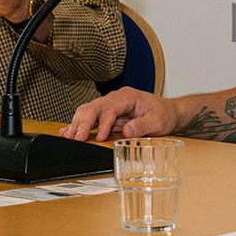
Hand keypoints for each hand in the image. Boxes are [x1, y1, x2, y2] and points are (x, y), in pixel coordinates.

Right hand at [61, 88, 180, 141]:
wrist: (168, 112)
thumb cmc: (164, 114)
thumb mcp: (158, 121)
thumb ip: (143, 125)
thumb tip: (127, 131)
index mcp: (128, 96)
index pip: (110, 108)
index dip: (103, 123)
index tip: (100, 137)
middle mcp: (116, 98)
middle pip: (94, 107)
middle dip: (84, 123)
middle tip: (76, 138)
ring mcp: (111, 105)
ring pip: (88, 111)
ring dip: (78, 124)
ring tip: (68, 137)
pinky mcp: (108, 114)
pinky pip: (90, 117)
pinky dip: (79, 124)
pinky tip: (67, 132)